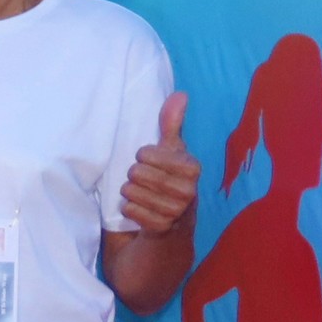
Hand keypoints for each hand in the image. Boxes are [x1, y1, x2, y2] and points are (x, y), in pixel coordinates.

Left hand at [120, 91, 198, 236]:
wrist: (170, 221)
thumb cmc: (167, 178)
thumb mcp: (170, 151)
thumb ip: (172, 123)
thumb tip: (180, 94)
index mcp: (192, 167)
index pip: (145, 154)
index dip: (141, 156)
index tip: (149, 161)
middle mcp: (189, 190)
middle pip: (136, 173)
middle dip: (133, 176)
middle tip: (144, 181)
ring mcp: (176, 211)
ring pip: (131, 192)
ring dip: (129, 192)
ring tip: (142, 194)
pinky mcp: (162, 227)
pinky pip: (130, 210)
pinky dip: (128, 209)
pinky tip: (139, 209)